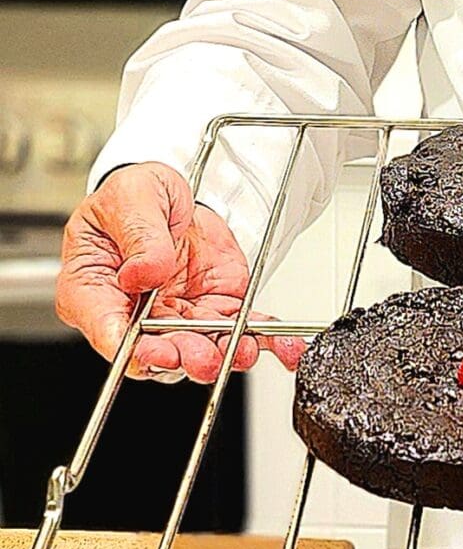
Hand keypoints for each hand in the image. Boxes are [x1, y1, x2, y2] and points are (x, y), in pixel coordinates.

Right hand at [57, 162, 302, 382]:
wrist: (174, 192)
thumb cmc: (135, 196)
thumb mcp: (132, 198)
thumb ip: (139, 236)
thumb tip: (143, 273)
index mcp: (94, 289)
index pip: (105, 327)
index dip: (126, 346)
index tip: (149, 349)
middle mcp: (133, 314)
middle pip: (153, 348)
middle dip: (180, 357)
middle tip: (199, 356)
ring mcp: (174, 315)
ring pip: (197, 346)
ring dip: (221, 354)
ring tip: (243, 351)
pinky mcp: (212, 307)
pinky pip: (237, 329)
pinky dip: (261, 338)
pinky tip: (282, 346)